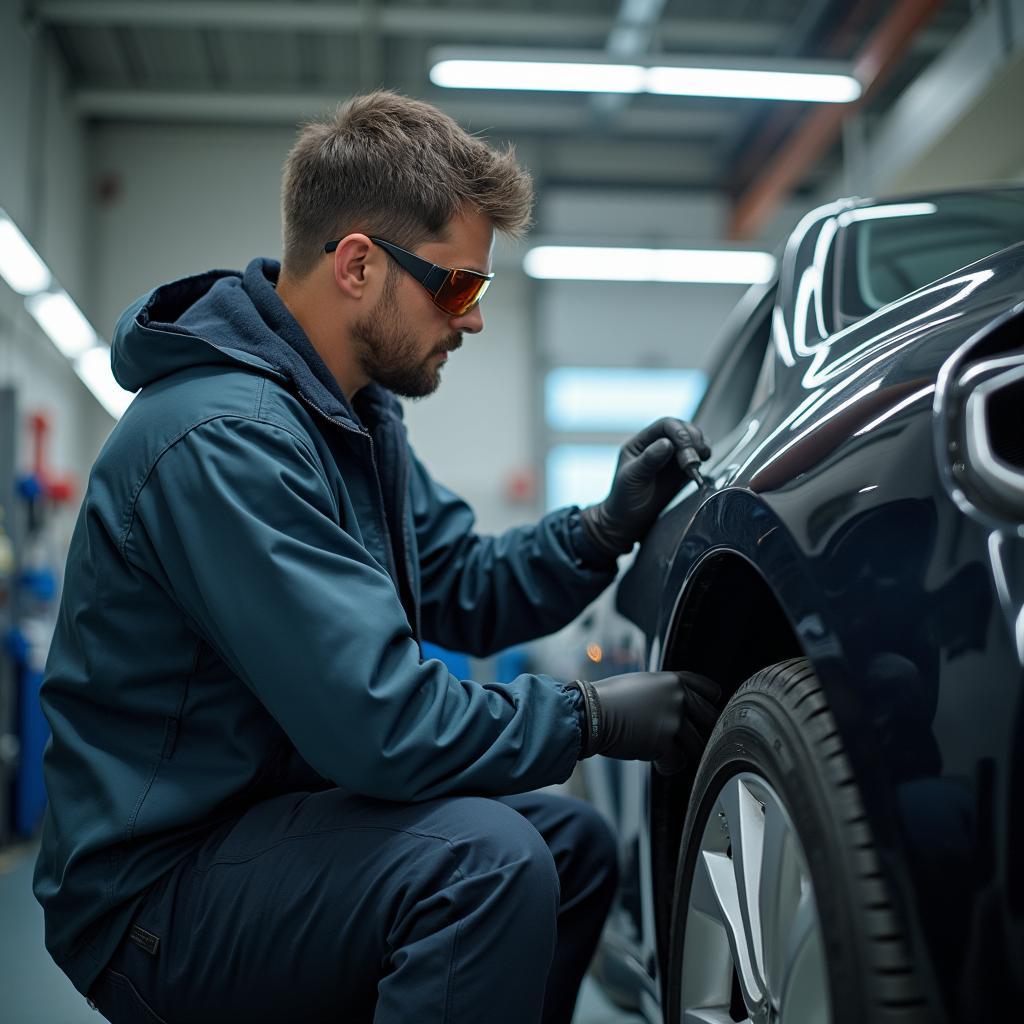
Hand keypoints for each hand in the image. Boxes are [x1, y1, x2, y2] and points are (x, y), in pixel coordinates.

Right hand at [573, 670, 720, 774]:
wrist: (590, 713)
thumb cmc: (610, 700)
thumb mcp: (644, 684)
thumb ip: (667, 692)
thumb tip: (683, 708)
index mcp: (674, 680)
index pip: (710, 691)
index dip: (708, 705)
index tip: (701, 716)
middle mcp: (678, 696)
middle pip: (710, 720)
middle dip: (698, 733)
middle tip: (681, 741)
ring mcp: (673, 718)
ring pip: (697, 745)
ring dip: (681, 752)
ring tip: (662, 751)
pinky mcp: (663, 740)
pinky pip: (678, 762)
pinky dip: (666, 765)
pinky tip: (654, 760)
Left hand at [581, 418, 710, 557]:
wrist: (628, 522)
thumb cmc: (624, 500)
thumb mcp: (632, 479)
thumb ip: (649, 460)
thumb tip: (667, 443)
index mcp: (640, 443)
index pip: (665, 426)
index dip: (679, 432)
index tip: (687, 447)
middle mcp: (656, 445)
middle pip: (682, 430)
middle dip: (692, 441)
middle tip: (693, 461)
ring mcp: (670, 457)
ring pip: (691, 440)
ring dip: (700, 446)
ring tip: (700, 461)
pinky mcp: (680, 470)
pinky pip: (696, 456)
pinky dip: (703, 457)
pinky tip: (701, 466)